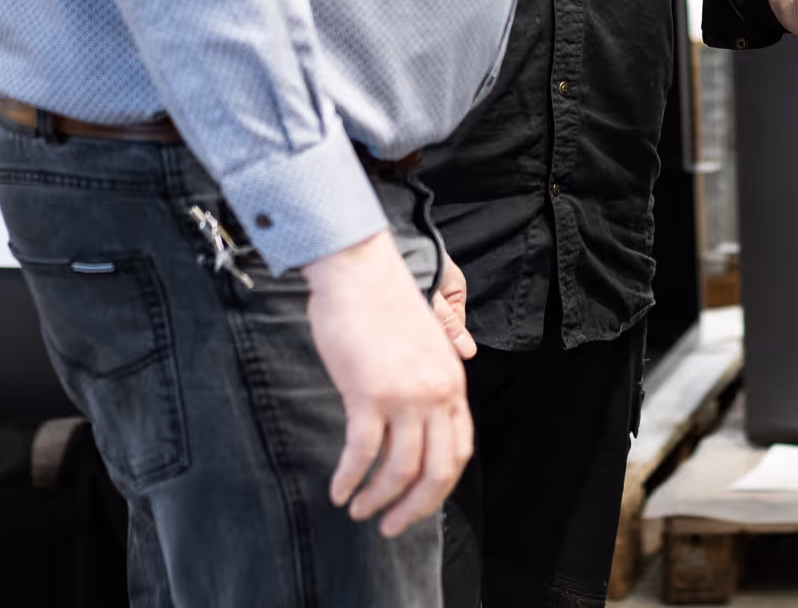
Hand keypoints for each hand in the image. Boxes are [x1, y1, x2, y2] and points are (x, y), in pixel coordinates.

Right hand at [303, 230, 473, 534]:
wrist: (357, 270)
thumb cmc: (382, 305)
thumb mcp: (422, 344)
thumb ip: (431, 378)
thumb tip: (431, 409)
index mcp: (452, 381)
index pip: (459, 450)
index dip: (438, 488)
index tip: (416, 506)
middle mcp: (437, 392)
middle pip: (438, 471)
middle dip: (414, 509)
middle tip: (389, 527)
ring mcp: (405, 394)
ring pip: (399, 469)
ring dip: (377, 499)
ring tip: (357, 510)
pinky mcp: (368, 393)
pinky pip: (362, 452)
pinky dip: (350, 478)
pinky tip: (338, 491)